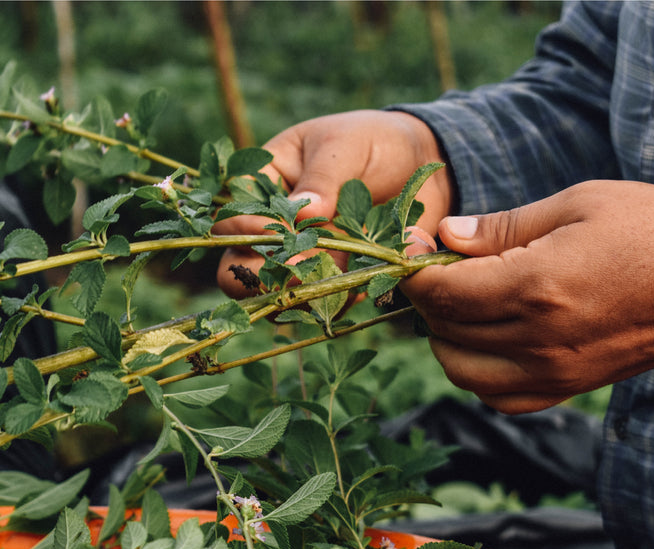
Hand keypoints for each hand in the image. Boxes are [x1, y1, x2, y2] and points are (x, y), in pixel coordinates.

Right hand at [215, 110, 452, 297]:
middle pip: (240, 266)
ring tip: (324, 282)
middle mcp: (278, 228)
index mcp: (266, 186)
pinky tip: (351, 291)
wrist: (422, 164)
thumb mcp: (345, 147)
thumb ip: (322, 179)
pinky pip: (324, 301)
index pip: (231, 216)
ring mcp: (306, 256)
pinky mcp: (338, 276)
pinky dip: (333, 302)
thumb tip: (303, 214)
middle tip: (293, 268)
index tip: (269, 232)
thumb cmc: (374, 141)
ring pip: (278, 291)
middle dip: (259, 275)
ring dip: (295, 293)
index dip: (241, 230)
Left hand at [399, 181, 653, 412]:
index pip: (440, 292)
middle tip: (437, 266)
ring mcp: (552, 373)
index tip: (415, 247)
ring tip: (463, 301)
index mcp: (536, 286)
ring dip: (446, 337)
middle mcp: (537, 339)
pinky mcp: (567, 389)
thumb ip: (504, 227)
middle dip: (427, 298)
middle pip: (444, 329)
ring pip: (461, 371)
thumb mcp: (579, 204)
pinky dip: (477, 371)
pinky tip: (490, 338)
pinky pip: (497, 397)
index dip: (414, 270)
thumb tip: (445, 236)